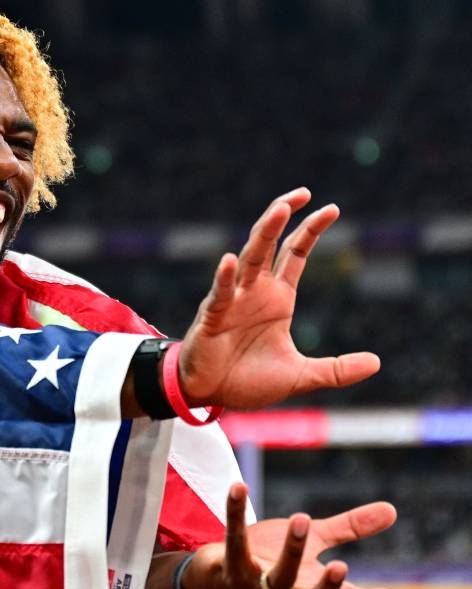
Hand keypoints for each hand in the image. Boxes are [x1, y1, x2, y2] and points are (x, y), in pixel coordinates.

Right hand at [178, 187, 379, 408]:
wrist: (211, 395)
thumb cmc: (249, 380)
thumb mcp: (301, 375)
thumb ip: (336, 369)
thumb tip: (376, 363)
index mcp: (277, 298)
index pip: (294, 254)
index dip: (311, 231)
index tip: (331, 209)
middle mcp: (254, 291)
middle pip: (269, 244)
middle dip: (284, 217)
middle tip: (303, 193)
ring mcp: (232, 301)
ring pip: (248, 258)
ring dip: (263, 234)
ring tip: (279, 210)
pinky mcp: (212, 317)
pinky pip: (220, 293)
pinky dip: (224, 278)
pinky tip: (229, 261)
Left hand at [184, 483, 395, 588]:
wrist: (221, 571)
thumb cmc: (273, 558)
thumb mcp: (314, 541)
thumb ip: (348, 529)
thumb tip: (392, 510)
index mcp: (310, 587)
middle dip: (325, 586)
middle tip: (341, 564)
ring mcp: (256, 584)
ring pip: (276, 577)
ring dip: (290, 550)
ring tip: (302, 517)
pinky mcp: (229, 567)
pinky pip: (234, 540)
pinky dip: (235, 514)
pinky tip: (238, 487)